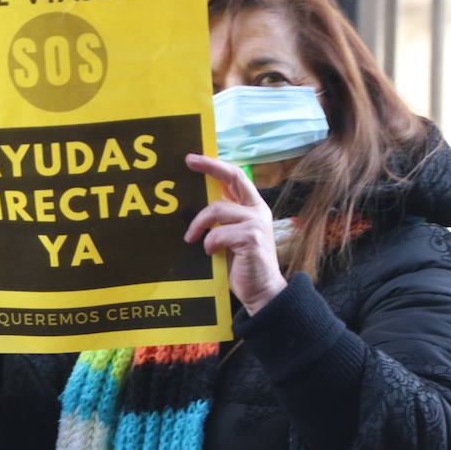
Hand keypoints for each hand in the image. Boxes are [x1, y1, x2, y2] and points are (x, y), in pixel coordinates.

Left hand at [183, 153, 287, 314]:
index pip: (236, 177)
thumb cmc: (243, 264)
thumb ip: (222, 219)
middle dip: (210, 166)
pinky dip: (209, 243)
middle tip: (188, 161)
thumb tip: (195, 204)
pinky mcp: (251, 238)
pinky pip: (218, 233)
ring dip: (199, 225)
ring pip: (217, 209)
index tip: (192, 158)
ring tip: (192, 238)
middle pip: (233, 177)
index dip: (215, 165)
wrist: (262, 291)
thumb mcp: (231, 235)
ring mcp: (256, 223)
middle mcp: (257, 210)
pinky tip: (211, 253)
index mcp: (252, 207)